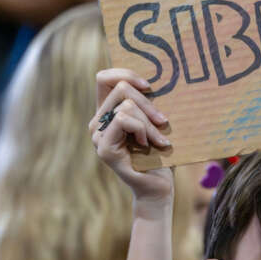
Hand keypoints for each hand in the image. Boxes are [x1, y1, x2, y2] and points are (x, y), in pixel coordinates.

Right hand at [91, 68, 173, 210]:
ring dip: (149, 121)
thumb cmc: (159, 152)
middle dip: (148, 102)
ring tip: (159, 139)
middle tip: (163, 121)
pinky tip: (148, 144)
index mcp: (107, 112)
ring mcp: (97, 135)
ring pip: (126, 105)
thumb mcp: (154, 120)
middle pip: (120, 87)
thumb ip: (146, 101)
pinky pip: (124, 119)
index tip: (148, 85)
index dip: (125, 73)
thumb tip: (158, 76)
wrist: (157, 186)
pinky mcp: (103, 148)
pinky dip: (142, 129)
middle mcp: (97, 122)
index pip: (104, 78)